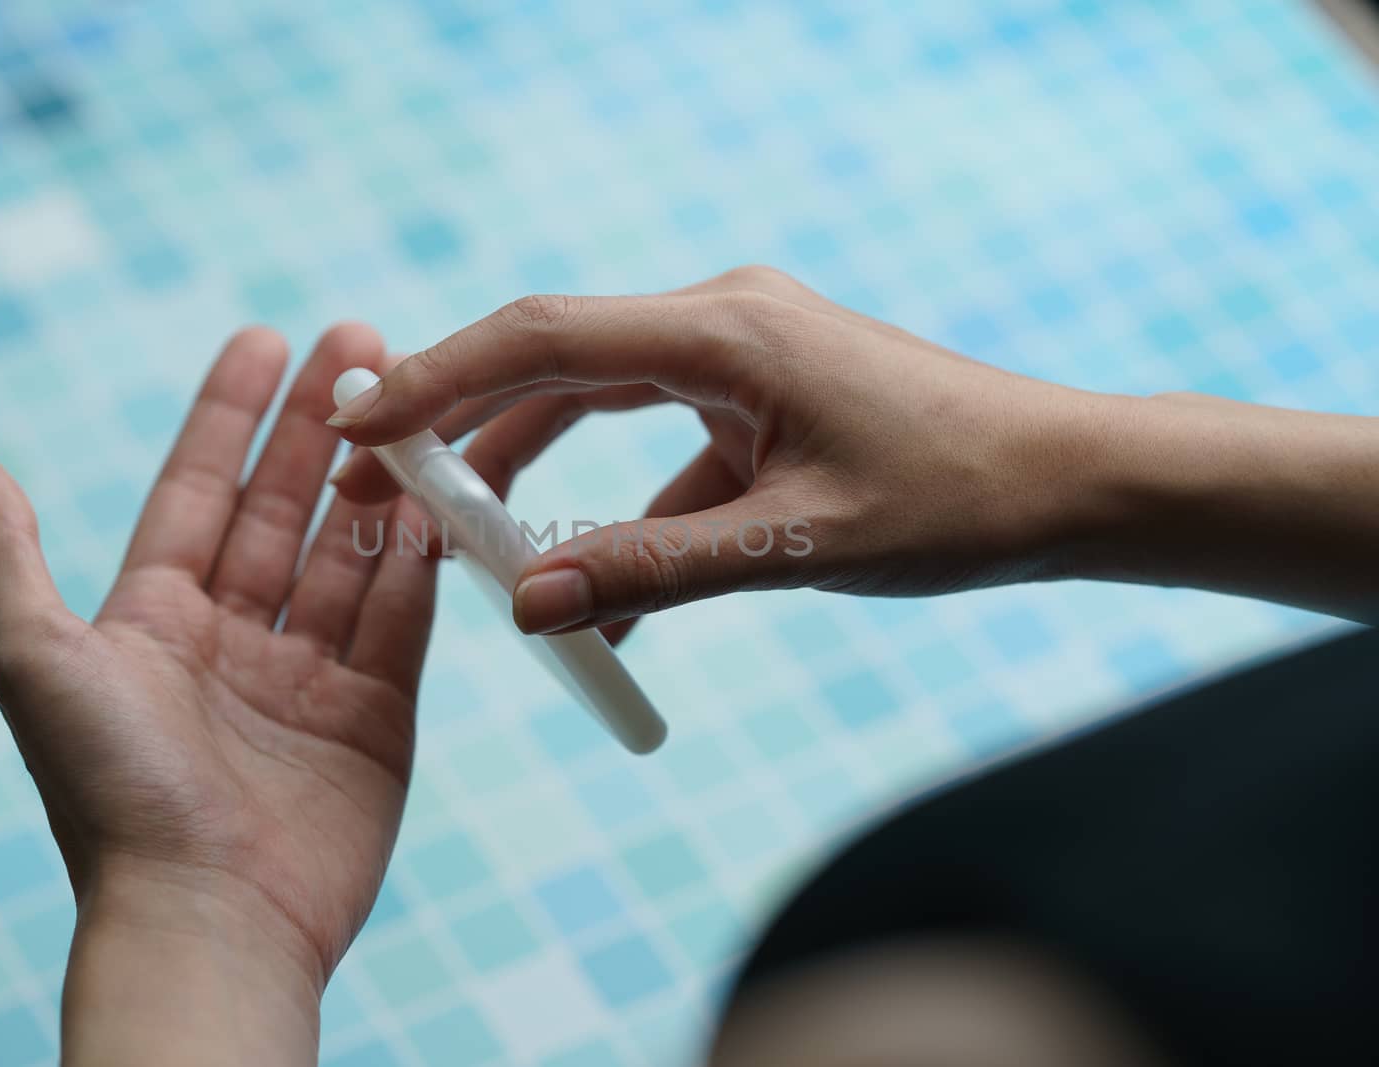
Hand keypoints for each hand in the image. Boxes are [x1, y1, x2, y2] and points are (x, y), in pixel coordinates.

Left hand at [0, 324, 438, 1063]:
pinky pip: (401, 623)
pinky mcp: (374, 719)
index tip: (268, 338)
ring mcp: (309, 679)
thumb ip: (6, 552)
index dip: (229, 414)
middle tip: (364, 343)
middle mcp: (233, 640)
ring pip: (351, 558)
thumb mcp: (35, 657)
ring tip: (414, 409)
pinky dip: (419, 564)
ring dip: (379, 484)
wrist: (206, 915)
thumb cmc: (110, 789)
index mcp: (154, 620)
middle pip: (283, 511)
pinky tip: (437, 502)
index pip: (197, 491)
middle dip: (321, 430)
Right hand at [329, 267, 1098, 638]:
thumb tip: (523, 606)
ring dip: (531, 466)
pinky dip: (621, 506)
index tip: (352, 424)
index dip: (435, 379)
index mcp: (726, 332)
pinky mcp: (764, 395)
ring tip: (459, 540)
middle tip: (375, 488)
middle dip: (459, 425)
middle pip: (553, 359)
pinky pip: (664, 445)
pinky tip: (595, 591)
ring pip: (599, 399)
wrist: (1072, 484)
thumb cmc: (957, 501)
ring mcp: (744, 354)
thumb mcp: (795, 546)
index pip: (542, 338)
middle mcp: (723, 321)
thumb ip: (651, 571)